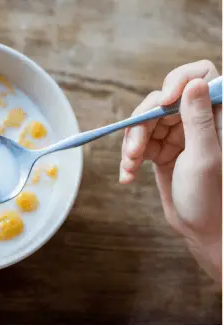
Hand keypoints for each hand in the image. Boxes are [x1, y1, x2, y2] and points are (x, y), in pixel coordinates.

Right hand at [120, 60, 221, 280]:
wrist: (201, 230)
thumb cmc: (211, 197)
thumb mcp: (203, 157)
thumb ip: (198, 119)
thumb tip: (193, 82)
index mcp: (216, 116)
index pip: (200, 76)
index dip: (179, 80)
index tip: (163, 99)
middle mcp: (196, 120)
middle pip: (160, 102)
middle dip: (142, 125)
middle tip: (136, 151)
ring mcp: (177, 135)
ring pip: (144, 122)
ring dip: (132, 145)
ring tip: (130, 166)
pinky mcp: (160, 150)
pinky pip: (138, 143)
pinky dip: (129, 158)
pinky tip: (128, 175)